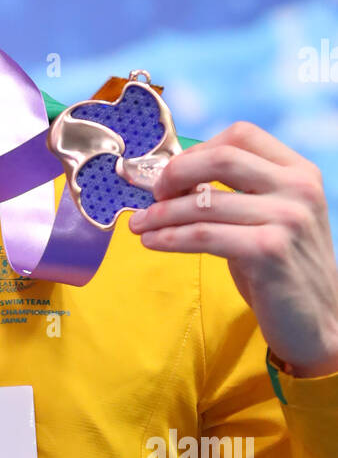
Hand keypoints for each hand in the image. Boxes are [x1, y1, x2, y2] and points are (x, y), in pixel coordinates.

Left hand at [128, 121, 337, 376]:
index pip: (241, 135)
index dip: (198, 149)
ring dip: (161, 214)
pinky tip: (153, 242)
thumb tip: (176, 179)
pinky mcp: (269, 251)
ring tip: (139, 225)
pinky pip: (204, 235)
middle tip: (153, 195)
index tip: (174, 174)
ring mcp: (287, 218)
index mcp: (300, 171)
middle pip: (221, 158)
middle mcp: (298, 188)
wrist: (318, 323)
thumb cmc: (284, 269)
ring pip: (205, 202)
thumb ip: (237, 194)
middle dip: (176, 173)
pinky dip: (170, 237)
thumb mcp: (269, 219)